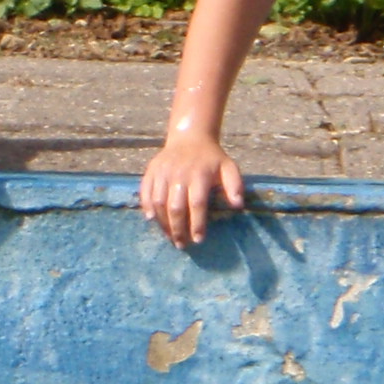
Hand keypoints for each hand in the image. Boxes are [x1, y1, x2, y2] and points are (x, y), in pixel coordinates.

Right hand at [140, 129, 244, 247]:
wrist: (190, 138)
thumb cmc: (211, 158)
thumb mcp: (229, 167)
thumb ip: (235, 185)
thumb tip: (238, 205)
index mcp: (199, 175)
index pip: (197, 204)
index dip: (197, 224)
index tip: (198, 240)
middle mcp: (179, 174)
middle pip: (175, 207)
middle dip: (178, 229)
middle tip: (181, 245)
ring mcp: (163, 173)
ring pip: (158, 202)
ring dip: (163, 222)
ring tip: (169, 236)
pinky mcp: (151, 172)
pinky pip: (145, 192)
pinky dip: (146, 207)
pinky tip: (152, 220)